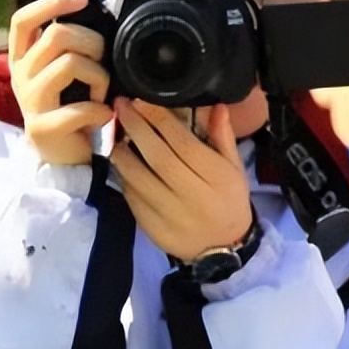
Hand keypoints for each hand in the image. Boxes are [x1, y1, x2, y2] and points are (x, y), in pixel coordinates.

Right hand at [8, 0, 113, 164]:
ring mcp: (29, 101)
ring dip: (99, 77)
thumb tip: (96, 19)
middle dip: (93, 43)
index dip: (52, 3)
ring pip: (70, 64)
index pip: (24, 19)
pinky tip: (104, 116)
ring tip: (102, 95)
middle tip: (103, 64)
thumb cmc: (71, 110)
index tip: (82, 0)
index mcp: (24, 59)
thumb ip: (72, 48)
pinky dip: (102, 110)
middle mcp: (21, 75)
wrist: (62, 159)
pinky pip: (81, 108)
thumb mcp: (67, 74)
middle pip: (57, 35)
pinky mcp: (42, 127)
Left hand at [110, 99, 252, 261]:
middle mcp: (193, 195)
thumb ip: (223, 138)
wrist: (223, 247)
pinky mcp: (153, 228)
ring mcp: (171, 214)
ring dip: (123, 152)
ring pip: (139, 178)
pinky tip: (120, 163)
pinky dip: (123, 177)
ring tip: (114, 134)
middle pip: (159, 157)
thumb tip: (215, 105)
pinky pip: (132, 198)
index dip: (160, 119)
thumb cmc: (229, 201)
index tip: (143, 101)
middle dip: (137, 128)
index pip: (184, 143)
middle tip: (120, 106)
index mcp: (217, 177)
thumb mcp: (234, 169)